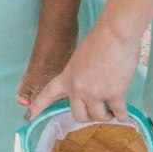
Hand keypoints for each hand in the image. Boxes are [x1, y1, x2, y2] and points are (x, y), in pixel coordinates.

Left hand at [27, 22, 142, 123]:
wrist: (115, 34)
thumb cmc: (100, 41)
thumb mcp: (80, 59)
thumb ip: (80, 75)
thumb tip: (90, 85)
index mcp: (67, 77)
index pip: (48, 95)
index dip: (38, 107)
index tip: (28, 117)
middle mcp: (78, 89)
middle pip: (78, 115)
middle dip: (88, 117)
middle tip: (97, 113)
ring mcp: (96, 93)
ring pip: (98, 117)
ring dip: (106, 116)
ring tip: (112, 112)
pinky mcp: (115, 94)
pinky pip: (118, 114)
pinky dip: (122, 116)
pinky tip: (124, 117)